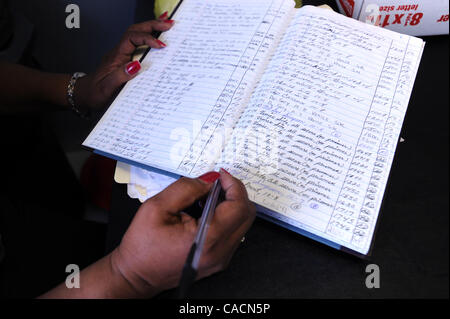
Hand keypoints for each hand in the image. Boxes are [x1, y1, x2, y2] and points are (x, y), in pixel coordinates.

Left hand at [76, 16, 173, 108]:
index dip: (147, 38)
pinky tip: (157, 35)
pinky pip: (138, 43)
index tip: (161, 45)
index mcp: (116, 56)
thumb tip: (136, 65)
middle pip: (135, 30)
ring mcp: (122, 54)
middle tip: (169, 24)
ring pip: (137, 34)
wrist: (85, 94)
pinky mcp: (125, 59)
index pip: (132, 38)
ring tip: (167, 23)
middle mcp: (119, 52)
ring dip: (151, 28)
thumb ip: (120, 76)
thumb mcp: (107, 88)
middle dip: (152, 25)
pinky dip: (149, 36)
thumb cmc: (95, 92)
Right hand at [110, 170, 255, 296]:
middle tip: (216, 183)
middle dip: (235, 193)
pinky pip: (233, 233)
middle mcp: (220, 252)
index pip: (239, 206)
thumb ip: (185, 189)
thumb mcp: (157, 207)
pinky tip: (205, 211)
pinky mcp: (219, 260)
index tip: (221, 175)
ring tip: (207, 197)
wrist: (136, 276)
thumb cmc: (142, 246)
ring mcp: (222, 259)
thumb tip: (208, 180)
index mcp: (208, 239)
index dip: (233, 185)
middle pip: (247, 214)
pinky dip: (225, 216)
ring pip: (242, 223)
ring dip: (230, 204)